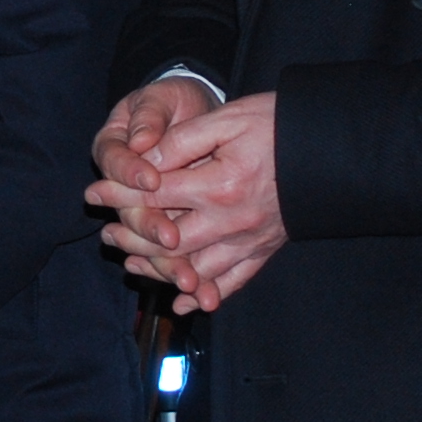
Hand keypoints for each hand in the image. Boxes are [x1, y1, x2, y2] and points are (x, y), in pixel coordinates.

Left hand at [92, 91, 286, 312]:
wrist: (328, 147)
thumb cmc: (276, 124)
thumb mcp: (227, 119)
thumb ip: (181, 142)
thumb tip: (144, 162)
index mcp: (217, 185)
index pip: (154, 195)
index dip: (118, 194)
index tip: (93, 194)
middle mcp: (231, 221)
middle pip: (167, 241)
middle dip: (130, 239)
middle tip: (105, 235)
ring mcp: (248, 241)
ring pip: (193, 269)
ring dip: (157, 270)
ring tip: (129, 264)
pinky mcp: (264, 251)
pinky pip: (232, 283)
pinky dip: (205, 295)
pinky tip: (184, 302)